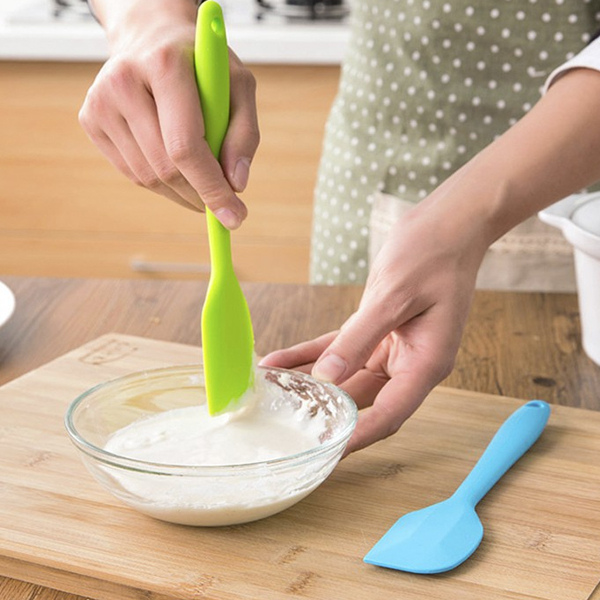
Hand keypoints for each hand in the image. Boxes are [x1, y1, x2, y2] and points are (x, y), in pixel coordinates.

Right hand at [79, 0, 258, 228]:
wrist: (151, 37)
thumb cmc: (201, 65)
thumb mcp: (238, 85)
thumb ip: (244, 133)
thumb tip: (236, 184)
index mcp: (165, 66)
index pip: (185, 146)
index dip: (211, 188)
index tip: (234, 217)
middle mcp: (124, 82)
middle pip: (165, 168)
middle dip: (201, 196)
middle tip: (224, 206)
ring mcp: (100, 102)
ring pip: (148, 178)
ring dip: (183, 193)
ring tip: (203, 182)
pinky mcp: (90, 120)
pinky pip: (133, 174)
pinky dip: (162, 183)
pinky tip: (176, 167)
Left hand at [260, 200, 486, 453]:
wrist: (447, 224)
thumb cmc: (433, 255)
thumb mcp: (393, 297)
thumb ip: (358, 338)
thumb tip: (328, 378)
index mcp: (426, 363)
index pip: (390, 414)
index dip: (358, 436)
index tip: (326, 452)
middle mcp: (410, 362)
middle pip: (364, 401)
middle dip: (327, 416)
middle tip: (289, 431)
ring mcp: (393, 347)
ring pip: (347, 377)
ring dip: (312, 385)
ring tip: (274, 396)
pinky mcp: (377, 329)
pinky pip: (340, 349)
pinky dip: (312, 355)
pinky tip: (281, 360)